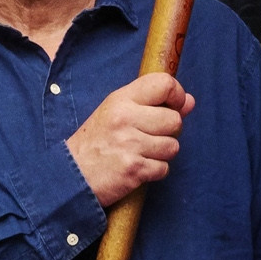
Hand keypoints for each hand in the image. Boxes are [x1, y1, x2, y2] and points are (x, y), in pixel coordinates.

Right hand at [67, 73, 196, 207]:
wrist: (70, 176)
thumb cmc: (95, 143)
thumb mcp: (117, 112)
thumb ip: (152, 104)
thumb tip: (189, 101)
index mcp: (121, 99)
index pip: (164, 84)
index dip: (177, 96)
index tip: (173, 107)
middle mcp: (126, 118)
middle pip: (174, 120)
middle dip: (168, 132)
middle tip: (149, 138)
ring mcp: (130, 144)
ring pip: (173, 146)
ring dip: (161, 154)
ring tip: (141, 153)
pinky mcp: (134, 169)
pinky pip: (164, 168)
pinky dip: (154, 171)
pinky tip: (138, 168)